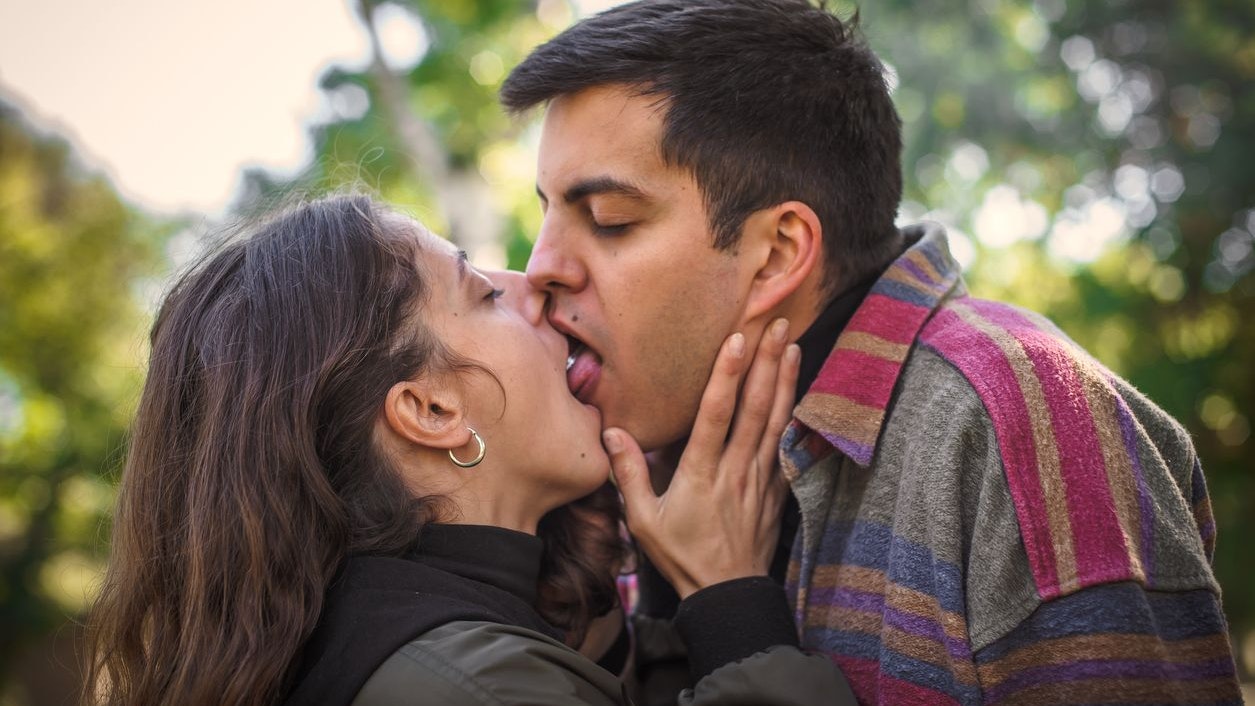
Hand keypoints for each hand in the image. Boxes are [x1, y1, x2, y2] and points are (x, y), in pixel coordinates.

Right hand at [603, 318, 799, 598]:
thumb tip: (612, 432)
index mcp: (702, 474)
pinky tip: (796, 391)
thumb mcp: (644, 521)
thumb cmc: (682, 557)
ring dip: (785, 380)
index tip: (737, 341)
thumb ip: (629, 475)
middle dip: (766, 363)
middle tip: (776, 325)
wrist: (728, 593)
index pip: (717, 415)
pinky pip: (785, 443)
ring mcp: (760, 478)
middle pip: (755, 408)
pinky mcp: (774, 488)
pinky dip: (791, 413)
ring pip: (776, 421)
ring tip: (791, 345)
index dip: (728, 375)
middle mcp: (736, 469)